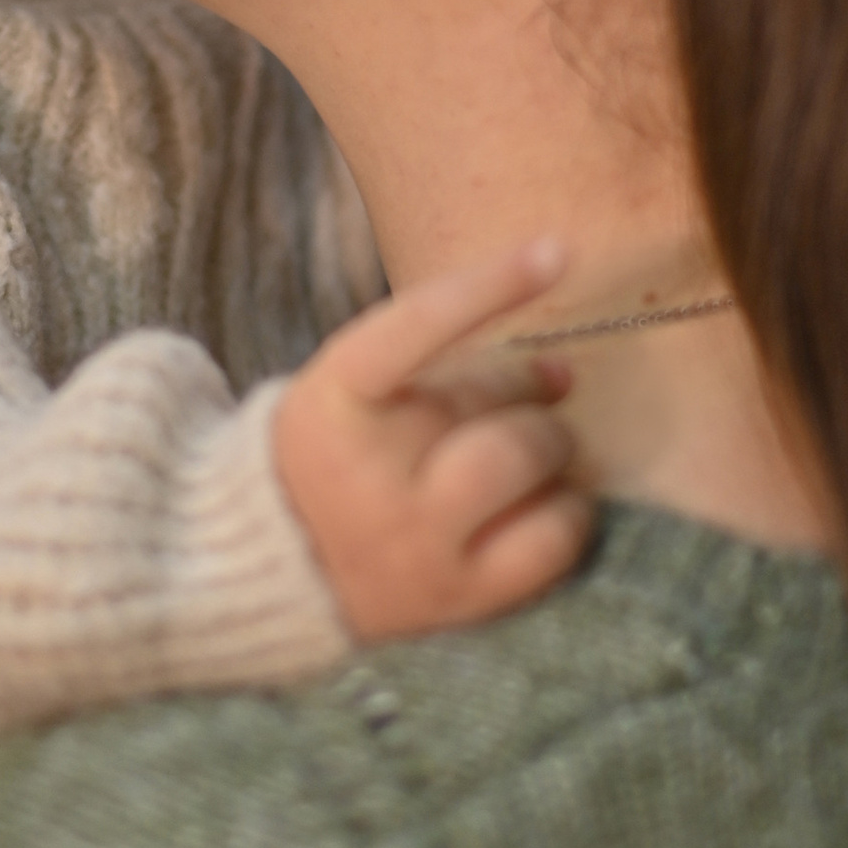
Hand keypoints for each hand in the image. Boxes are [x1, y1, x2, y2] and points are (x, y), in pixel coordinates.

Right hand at [273, 237, 591, 641]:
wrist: (277, 574)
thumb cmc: (337, 460)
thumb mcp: (350, 393)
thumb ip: (437, 366)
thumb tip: (562, 370)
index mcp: (332, 405)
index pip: (415, 326)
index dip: (489, 286)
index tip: (555, 250)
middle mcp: (369, 475)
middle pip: (487, 400)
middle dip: (528, 385)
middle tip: (544, 385)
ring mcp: (417, 542)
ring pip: (527, 462)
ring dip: (553, 442)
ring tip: (540, 447)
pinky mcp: (462, 597)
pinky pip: (554, 539)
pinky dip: (570, 508)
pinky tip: (548, 500)